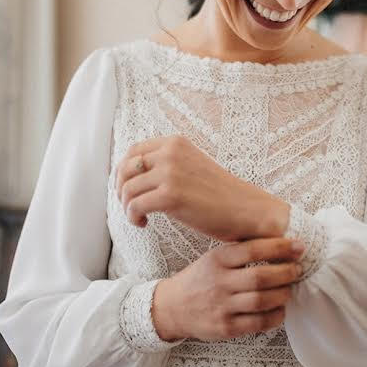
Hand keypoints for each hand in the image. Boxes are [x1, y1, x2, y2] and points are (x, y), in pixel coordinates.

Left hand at [115, 134, 289, 241]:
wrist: (245, 209)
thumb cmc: (218, 194)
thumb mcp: (191, 166)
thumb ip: (166, 163)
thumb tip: (131, 174)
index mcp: (176, 143)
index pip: (133, 151)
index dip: (124, 171)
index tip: (127, 188)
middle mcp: (171, 152)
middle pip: (125, 168)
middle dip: (121, 189)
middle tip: (129, 206)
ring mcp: (170, 172)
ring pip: (127, 189)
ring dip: (127, 207)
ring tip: (139, 217)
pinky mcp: (170, 196)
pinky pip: (135, 206)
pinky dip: (133, 217)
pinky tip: (144, 223)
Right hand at [151, 236, 305, 341]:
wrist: (172, 307)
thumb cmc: (200, 278)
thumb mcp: (213, 257)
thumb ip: (241, 251)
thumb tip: (280, 242)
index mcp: (217, 259)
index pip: (252, 250)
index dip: (279, 247)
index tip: (298, 246)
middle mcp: (219, 282)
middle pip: (260, 277)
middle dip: (286, 272)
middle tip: (297, 270)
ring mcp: (221, 307)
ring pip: (261, 301)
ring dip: (283, 294)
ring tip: (289, 288)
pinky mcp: (225, 328)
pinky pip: (257, 323)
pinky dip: (275, 316)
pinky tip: (280, 309)